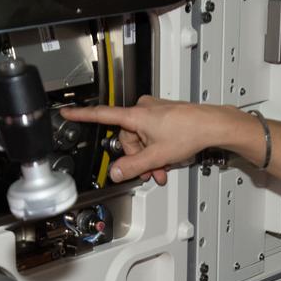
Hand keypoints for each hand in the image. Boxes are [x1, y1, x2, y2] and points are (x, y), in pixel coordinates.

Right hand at [61, 96, 242, 184]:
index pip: (102, 116)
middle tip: (149, 170)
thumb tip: (117, 172)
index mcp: (136, 116)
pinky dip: (157, 148)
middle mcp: (143, 109)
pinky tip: (167, 159)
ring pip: (141, 139)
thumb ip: (134, 166)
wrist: (213, 125)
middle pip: (127, 138)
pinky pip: (152, 134)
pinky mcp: (164, 115)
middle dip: (137, 157)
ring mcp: (154, 111)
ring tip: (162, 168)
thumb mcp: (157, 156)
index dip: (82, 115)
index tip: (68, 112)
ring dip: (149, 156)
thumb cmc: (189, 132)